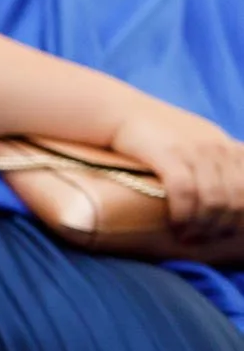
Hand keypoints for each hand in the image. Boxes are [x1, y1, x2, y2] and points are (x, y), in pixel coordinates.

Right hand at [110, 96, 243, 240]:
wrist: (118, 110)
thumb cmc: (155, 131)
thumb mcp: (197, 137)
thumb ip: (217, 159)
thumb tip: (228, 196)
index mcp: (227, 146)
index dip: (242, 217)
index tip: (226, 232)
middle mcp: (217, 147)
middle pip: (234, 200)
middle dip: (222, 227)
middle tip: (204, 240)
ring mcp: (193, 150)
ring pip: (213, 200)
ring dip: (203, 226)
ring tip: (189, 237)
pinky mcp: (168, 154)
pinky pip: (185, 192)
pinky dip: (183, 214)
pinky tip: (176, 225)